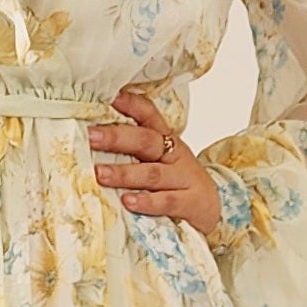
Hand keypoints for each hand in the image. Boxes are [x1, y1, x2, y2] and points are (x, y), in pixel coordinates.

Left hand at [87, 87, 221, 235]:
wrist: (214, 209)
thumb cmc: (177, 185)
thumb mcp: (160, 163)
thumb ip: (133, 153)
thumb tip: (92, 143)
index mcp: (165, 141)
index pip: (149, 115)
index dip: (132, 104)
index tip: (111, 97)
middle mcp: (174, 155)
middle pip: (146, 141)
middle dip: (117, 137)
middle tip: (91, 137)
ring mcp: (183, 178)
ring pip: (152, 173)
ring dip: (124, 173)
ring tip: (100, 173)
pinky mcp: (190, 203)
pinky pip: (167, 201)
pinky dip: (147, 202)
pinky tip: (128, 201)